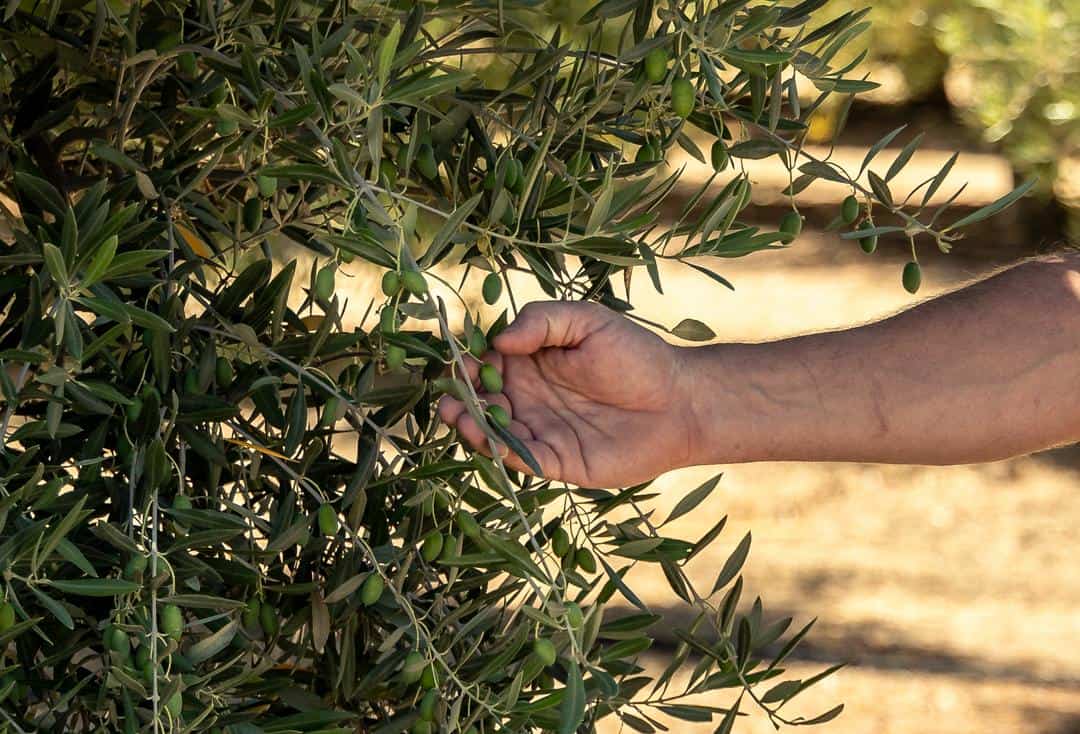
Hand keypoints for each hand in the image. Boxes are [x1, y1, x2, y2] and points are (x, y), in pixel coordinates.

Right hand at [438, 301, 698, 486]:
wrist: (679, 402)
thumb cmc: (636, 356)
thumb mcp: (588, 321)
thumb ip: (543, 321)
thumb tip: (499, 340)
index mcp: (528, 361)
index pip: (484, 364)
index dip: (466, 366)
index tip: (460, 366)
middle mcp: (527, 397)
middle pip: (479, 402)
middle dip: (459, 402)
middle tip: (451, 402)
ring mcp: (538, 430)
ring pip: (492, 433)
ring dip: (472, 428)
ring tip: (463, 421)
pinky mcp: (555, 461)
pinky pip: (520, 460)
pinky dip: (502, 454)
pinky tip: (495, 443)